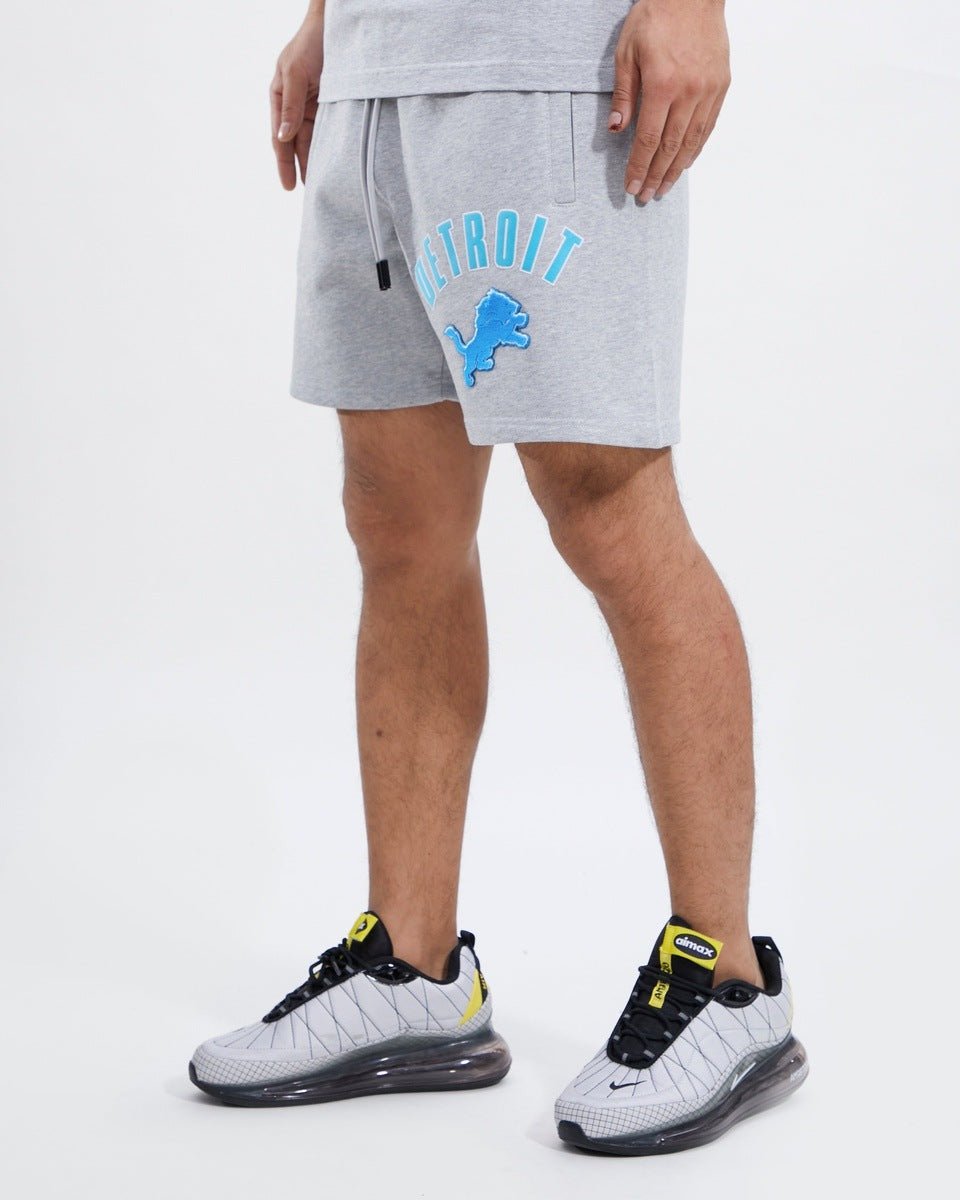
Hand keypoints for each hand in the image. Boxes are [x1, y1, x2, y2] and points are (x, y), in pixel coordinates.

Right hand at [270, 9, 324, 189]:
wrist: (334, 24)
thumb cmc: (311, 43)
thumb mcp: (296, 73)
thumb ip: (290, 106)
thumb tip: (283, 137)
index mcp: (280, 97)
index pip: (280, 138)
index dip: (284, 163)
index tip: (289, 186)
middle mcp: (295, 104)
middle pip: (297, 143)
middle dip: (301, 167)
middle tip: (310, 193)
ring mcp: (313, 104)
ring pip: (313, 139)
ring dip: (316, 160)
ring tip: (323, 183)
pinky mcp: (331, 102)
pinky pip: (329, 129)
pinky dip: (330, 145)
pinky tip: (334, 161)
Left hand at [610, 0, 730, 200]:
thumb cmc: (656, 15)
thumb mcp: (628, 51)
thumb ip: (624, 93)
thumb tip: (616, 130)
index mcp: (662, 84)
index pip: (648, 139)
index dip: (639, 167)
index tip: (632, 186)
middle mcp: (689, 91)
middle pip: (670, 147)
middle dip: (656, 175)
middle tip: (646, 195)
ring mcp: (708, 90)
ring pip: (692, 141)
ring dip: (677, 169)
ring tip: (665, 187)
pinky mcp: (721, 85)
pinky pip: (708, 125)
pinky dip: (697, 148)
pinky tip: (686, 162)